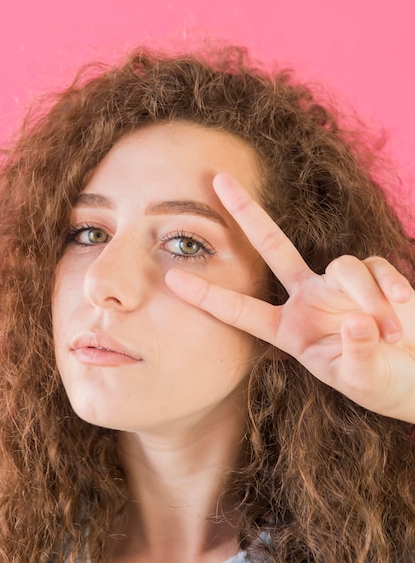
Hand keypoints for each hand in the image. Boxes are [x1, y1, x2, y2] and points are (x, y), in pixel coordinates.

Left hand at [165, 173, 414, 422]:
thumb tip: (355, 322)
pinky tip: (401, 311)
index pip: (241, 310)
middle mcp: (308, 299)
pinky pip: (376, 267)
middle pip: (273, 246)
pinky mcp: (374, 275)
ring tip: (389, 335)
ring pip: (344, 266)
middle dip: (247, 212)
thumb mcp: (361, 378)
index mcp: (289, 330)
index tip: (171, 280)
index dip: (208, 295)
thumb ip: (357, 356)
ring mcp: (340, 285)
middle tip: (218, 179)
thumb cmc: (382, 383)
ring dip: (368, 299)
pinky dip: (391, 289)